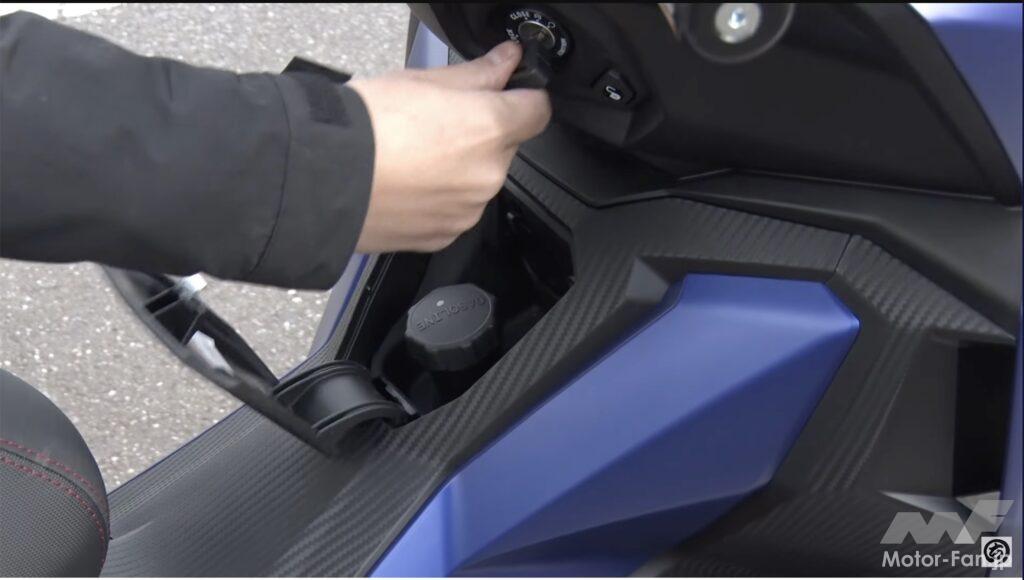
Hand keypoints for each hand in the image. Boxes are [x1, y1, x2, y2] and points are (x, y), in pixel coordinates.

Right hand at [348, 41, 550, 252]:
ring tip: (412, 156)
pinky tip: (406, 183)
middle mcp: (488, 175)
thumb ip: (477, 74)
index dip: (522, 97)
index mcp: (490, 128)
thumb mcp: (422, 80)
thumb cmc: (363, 127)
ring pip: (479, 182)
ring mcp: (467, 210)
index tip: (506, 92)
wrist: (321, 178)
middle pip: (504, 147)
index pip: (537, 110)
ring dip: (459, 169)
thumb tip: (506, 62)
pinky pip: (454, 211)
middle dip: (480, 134)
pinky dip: (438, 199)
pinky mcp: (443, 236)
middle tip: (434, 123)